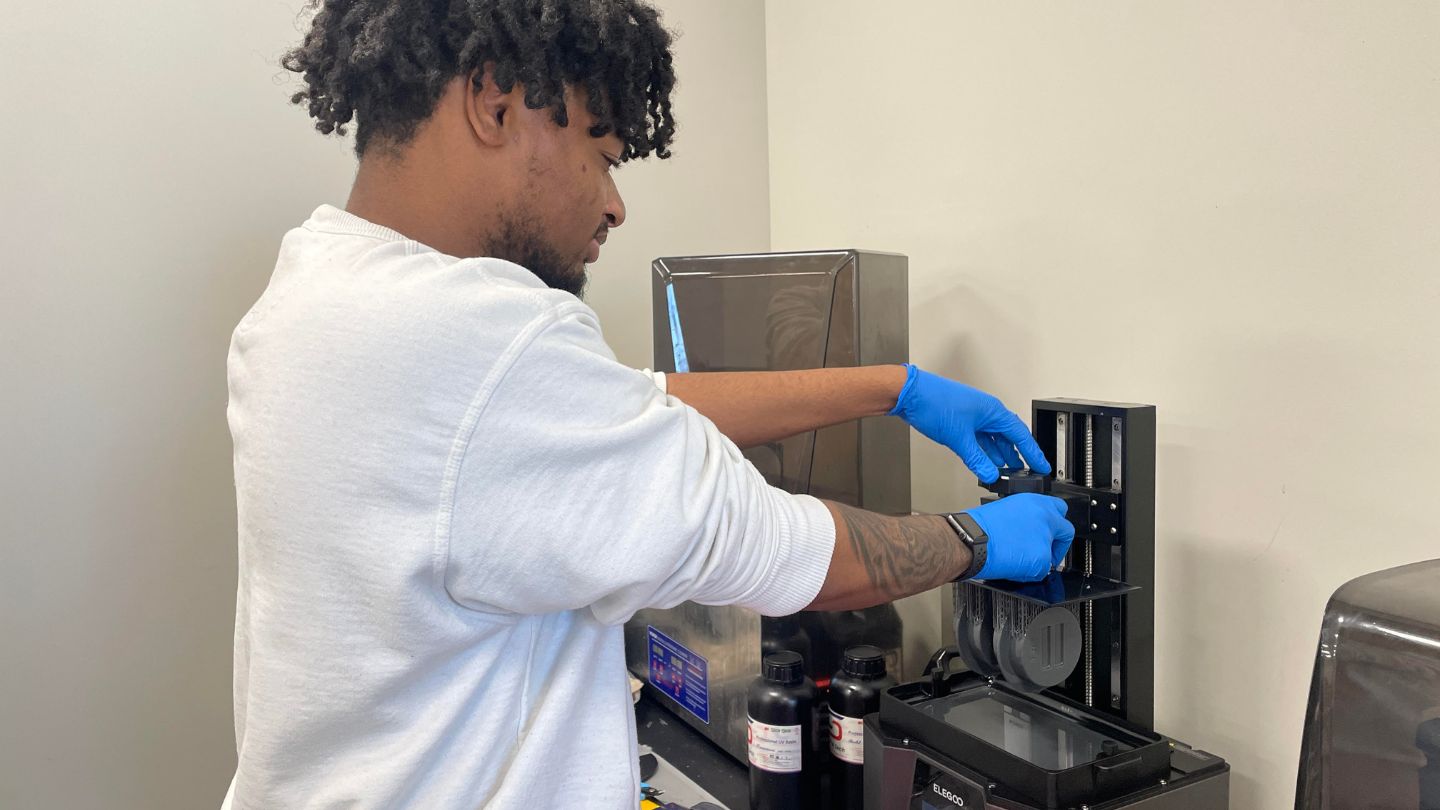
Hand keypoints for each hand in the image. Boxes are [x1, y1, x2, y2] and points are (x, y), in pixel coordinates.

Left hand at [889, 365, 1050, 483]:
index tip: (1043, 466)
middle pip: (1008, 437)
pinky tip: (984, 462)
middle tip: (1026, 473)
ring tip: (1007, 471)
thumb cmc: (934, 402)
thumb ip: (976, 459)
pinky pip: (979, 439)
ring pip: (993, 439)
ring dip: (999, 455)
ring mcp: (973, 416)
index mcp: (993, 411)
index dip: (1033, 452)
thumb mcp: (959, 438)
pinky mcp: (960, 421)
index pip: (1020, 435)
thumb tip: (989, 474)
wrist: (909, 393)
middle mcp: (986, 412)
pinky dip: (983, 451)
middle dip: (1017, 456)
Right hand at [965, 494, 1073, 581]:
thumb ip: (1026, 515)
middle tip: (1047, 550)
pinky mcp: (1042, 559)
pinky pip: (1042, 571)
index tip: (1052, 530)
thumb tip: (1032, 527)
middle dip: (1058, 543)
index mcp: (1034, 502)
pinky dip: (1030, 572)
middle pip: (1066, 531)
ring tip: (1017, 558)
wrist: (971, 540)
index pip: (1060, 509)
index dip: (1056, 523)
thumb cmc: (978, 526)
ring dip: (1039, 559)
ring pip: (1052, 554)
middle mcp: (1044, 517)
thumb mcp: (1006, 509)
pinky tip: (1014, 565)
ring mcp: (1045, 539)